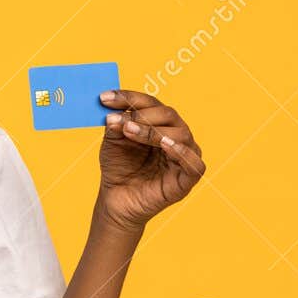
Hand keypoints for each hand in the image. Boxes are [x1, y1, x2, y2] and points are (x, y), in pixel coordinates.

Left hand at [94, 90, 205, 233]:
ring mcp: (184, 156)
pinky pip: (194, 162)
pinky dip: (181, 151)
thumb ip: (115, 125)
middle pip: (168, 114)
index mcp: (159, 124)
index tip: (104, 98)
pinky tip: (165, 145)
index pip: (151, 103)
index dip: (129, 97)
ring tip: (129, 130)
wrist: (116, 200)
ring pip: (180, 134)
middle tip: (119, 120)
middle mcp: (175, 136)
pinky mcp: (188, 178)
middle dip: (142, 114)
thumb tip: (114, 112)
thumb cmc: (118, 169)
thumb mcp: (112, 142)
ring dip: (153, 130)